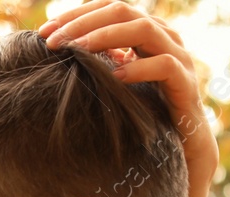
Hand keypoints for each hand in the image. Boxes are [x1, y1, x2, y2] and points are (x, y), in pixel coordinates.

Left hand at [39, 2, 218, 196]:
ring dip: (107, 37)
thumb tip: (53, 57)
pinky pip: (165, 65)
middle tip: (52, 41)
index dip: (76, 15)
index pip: (107, 8)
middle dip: (84, 24)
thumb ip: (95, 67)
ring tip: (79, 51)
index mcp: (143, 33)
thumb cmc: (142, 117)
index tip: (43, 31)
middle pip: (122, 11)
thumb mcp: (112, 87)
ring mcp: (178, 58)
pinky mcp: (186, 84)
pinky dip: (138, 68)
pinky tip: (114, 77)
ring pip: (145, 29)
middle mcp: (163, 38)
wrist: (183, 149)